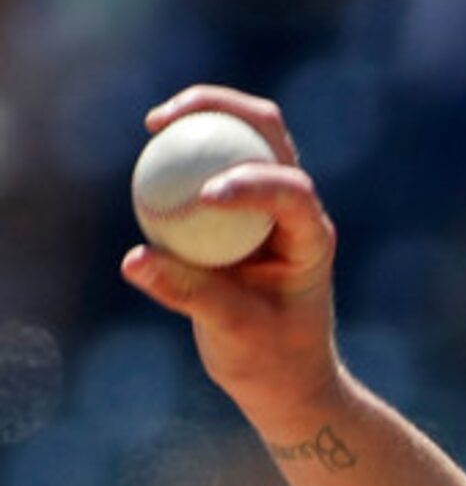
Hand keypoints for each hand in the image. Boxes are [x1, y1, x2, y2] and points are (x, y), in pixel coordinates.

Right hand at [119, 88, 344, 423]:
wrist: (286, 375)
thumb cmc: (270, 359)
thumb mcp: (232, 332)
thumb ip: (188, 293)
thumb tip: (134, 259)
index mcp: (311, 239)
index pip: (292, 192)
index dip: (251, 183)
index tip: (202, 196)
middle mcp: (296, 211)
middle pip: (269, 135)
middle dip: (224, 110)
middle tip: (166, 119)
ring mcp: (270, 205)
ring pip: (244, 137)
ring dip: (203, 117)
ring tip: (155, 123)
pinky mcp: (242, 211)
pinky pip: (212, 165)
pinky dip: (183, 153)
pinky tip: (149, 152)